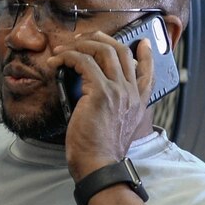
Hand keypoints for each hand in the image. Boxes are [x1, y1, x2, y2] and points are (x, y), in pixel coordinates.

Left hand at [56, 31, 154, 180]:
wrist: (99, 165)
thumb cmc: (101, 151)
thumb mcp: (118, 128)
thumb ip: (116, 109)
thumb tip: (96, 93)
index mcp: (138, 102)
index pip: (148, 71)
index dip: (146, 54)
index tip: (142, 43)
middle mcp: (131, 93)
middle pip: (122, 51)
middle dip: (100, 39)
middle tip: (83, 39)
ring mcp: (118, 91)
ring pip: (103, 51)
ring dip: (80, 45)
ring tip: (64, 50)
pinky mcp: (100, 92)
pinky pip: (83, 62)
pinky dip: (67, 57)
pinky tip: (56, 62)